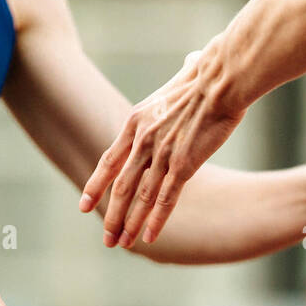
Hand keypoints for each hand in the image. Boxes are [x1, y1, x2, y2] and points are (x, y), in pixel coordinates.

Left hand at [79, 48, 245, 248]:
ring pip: (140, 197)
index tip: (84, 205)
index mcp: (136, 122)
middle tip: (106, 238)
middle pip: (122, 186)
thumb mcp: (183, 76)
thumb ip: (181, 75)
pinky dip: (156, 220)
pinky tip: (148, 237)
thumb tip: (191, 61)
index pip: (109, 161)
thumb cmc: (210, 75)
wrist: (222, 78)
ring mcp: (161, 153)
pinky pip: (165, 199)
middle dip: (112, 215)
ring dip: (130, 223)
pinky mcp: (183, 165)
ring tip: (122, 243)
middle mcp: (142, 140)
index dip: (96, 186)